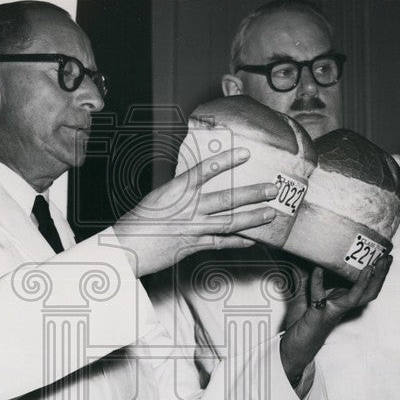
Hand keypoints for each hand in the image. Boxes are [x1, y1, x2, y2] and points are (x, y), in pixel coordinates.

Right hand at [112, 147, 278, 276]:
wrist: (127, 246)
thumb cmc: (139, 220)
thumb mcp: (159, 197)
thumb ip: (181, 191)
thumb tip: (197, 185)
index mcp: (176, 190)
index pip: (204, 170)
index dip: (226, 161)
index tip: (245, 153)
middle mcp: (188, 208)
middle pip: (226, 199)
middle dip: (252, 193)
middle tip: (271, 188)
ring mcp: (193, 227)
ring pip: (229, 222)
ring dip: (252, 217)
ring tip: (270, 213)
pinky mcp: (194, 245)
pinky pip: (221, 243)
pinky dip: (238, 241)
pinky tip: (252, 239)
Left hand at [279, 255, 391, 384]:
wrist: (293, 348)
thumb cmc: (301, 322)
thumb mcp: (307, 294)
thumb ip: (311, 277)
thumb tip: (311, 256)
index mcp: (342, 301)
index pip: (366, 287)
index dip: (378, 274)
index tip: (384, 257)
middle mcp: (341, 306)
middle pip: (369, 292)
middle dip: (380, 276)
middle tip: (387, 259)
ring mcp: (332, 311)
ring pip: (356, 298)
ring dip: (365, 282)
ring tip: (370, 266)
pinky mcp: (318, 315)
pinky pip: (319, 296)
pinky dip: (318, 282)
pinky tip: (318, 269)